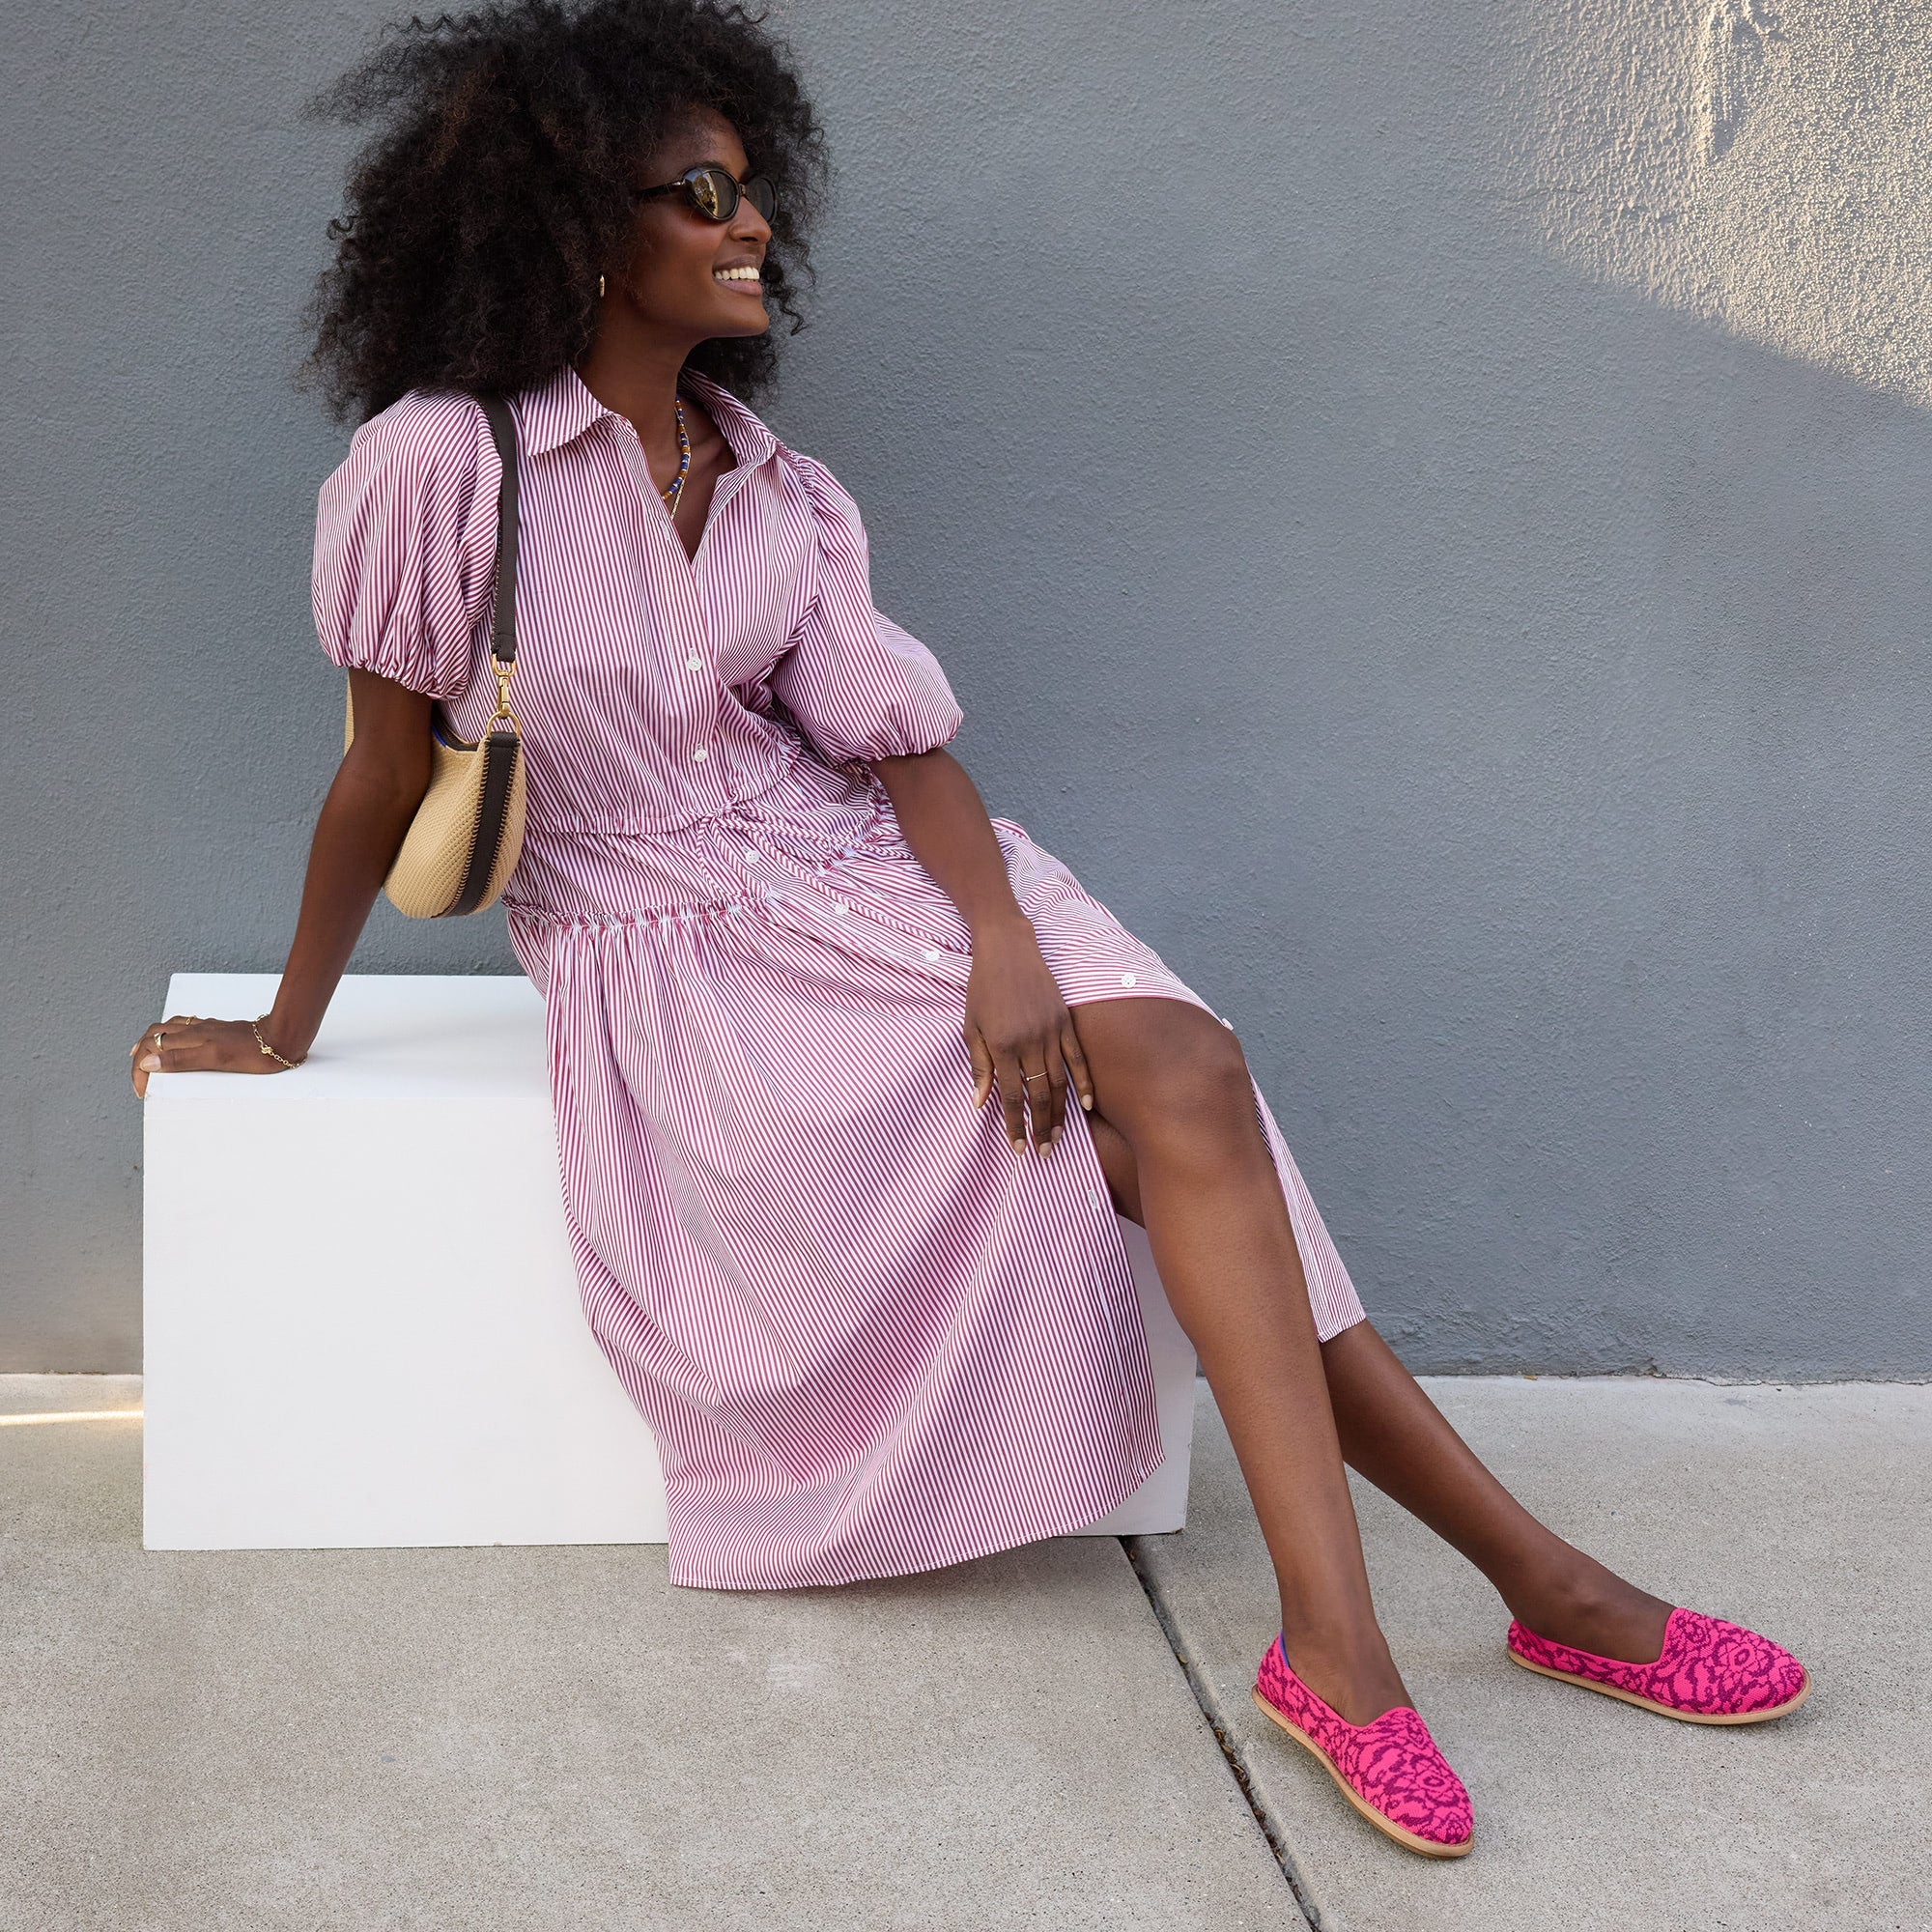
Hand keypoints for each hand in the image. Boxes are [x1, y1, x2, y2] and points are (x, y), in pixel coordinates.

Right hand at [129, 1015, 298, 1097]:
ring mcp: (205, 1027)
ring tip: (142, 1056)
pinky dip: (169, 1037)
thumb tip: (147, 1062)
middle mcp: (194, 1029)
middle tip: (138, 1077)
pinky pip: (184, 1028)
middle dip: (139, 1055)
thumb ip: (181, 1059)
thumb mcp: (215, 1059)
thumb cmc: (253, 1052)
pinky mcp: (216, 1029)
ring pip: (167, 1029)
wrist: (281, 1038)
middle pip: (154, 1036)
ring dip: (150, 1043)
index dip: (140, 1070)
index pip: (150, 1048)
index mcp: (190, 1036)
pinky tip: (175, 1044)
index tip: (142, 1091)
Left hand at [964, 916, 1094, 1154]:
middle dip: (1041, 1127)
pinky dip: (1083, 1083)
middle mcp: (1029, 1041)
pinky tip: (1087, 1105)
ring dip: (1060, 1113)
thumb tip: (980, 1102)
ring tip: (1059, 1137)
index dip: (1015, 1124)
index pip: (1011, 1095)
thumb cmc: (982, 987)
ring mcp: (1051, 1031)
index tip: (1018, 1148)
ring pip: (1059, 1082)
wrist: (1007, 948)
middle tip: (1043, 1152)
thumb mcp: (971, 1026)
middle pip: (1039, 1095)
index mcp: (1002, 1045)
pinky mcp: (1065, 1022)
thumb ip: (978, 1065)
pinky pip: (1077, 1059)